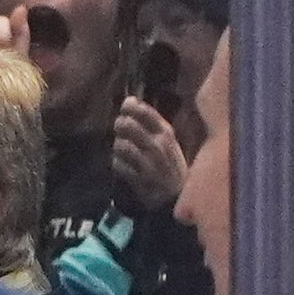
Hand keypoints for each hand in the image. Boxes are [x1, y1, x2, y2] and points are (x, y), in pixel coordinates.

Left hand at [110, 95, 186, 210]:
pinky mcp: (140, 179)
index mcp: (167, 133)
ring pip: (122, 146)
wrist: (177, 194)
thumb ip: (150, 122)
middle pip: (130, 126)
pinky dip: (116, 163)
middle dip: (120, 125)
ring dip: (117, 146)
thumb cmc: (169, 163)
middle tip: (119, 128)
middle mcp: (158, 145)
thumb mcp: (167, 140)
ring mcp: (149, 163)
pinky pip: (119, 166)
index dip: (131, 106)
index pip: (146, 112)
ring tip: (121, 149)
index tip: (125, 106)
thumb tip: (130, 100)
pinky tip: (120, 164)